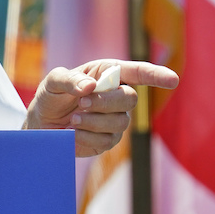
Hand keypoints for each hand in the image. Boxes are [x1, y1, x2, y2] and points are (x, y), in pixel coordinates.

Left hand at [24, 59, 178, 156]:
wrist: (42, 124)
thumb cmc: (51, 96)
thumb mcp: (53, 81)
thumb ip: (69, 80)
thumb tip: (90, 86)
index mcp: (107, 73)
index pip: (138, 72)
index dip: (157, 75)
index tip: (173, 80)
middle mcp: (116, 95)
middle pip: (129, 99)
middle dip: (105, 102)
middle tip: (80, 104)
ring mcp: (115, 119)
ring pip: (120, 122)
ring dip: (94, 121)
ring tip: (73, 120)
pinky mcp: (108, 139)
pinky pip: (107, 141)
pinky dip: (87, 137)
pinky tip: (73, 133)